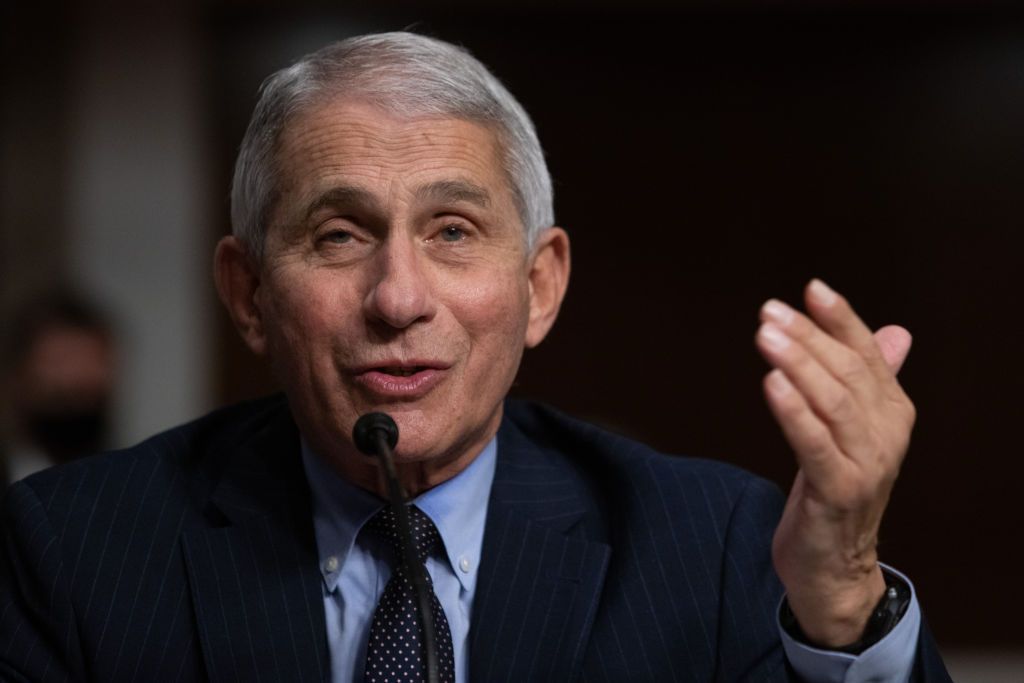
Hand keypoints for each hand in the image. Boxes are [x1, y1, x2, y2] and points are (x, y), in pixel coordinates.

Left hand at [755, 279, 915, 646]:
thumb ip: (869, 381)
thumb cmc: (836, 489)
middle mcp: (887, 434)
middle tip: (770, 312)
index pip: (867, 354)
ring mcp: (867, 465)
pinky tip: (771, 384)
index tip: (812, 288)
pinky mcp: (839, 492)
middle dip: (808, 337)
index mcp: (892, 412)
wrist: (835, 565)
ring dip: (798, 364)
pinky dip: (794, 412)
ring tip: (767, 336)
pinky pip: (814, 445)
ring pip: (833, 403)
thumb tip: (894, 332)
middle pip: (847, 373)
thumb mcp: (853, 431)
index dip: (841, 319)